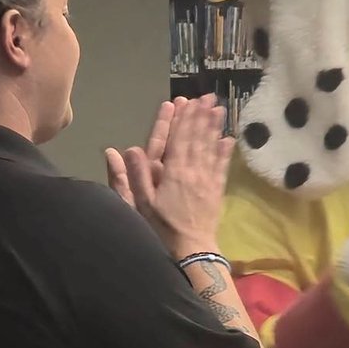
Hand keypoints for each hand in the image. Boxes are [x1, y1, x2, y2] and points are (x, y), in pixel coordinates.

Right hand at [106, 95, 233, 257]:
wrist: (191, 251)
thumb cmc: (161, 228)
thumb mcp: (139, 204)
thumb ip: (130, 176)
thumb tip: (120, 149)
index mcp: (171, 172)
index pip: (175, 139)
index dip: (179, 119)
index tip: (183, 101)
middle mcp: (191, 171)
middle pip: (195, 138)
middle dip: (199, 116)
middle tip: (206, 96)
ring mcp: (206, 180)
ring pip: (210, 148)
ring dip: (213, 127)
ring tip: (218, 108)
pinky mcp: (216, 190)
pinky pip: (222, 167)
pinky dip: (225, 152)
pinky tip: (229, 139)